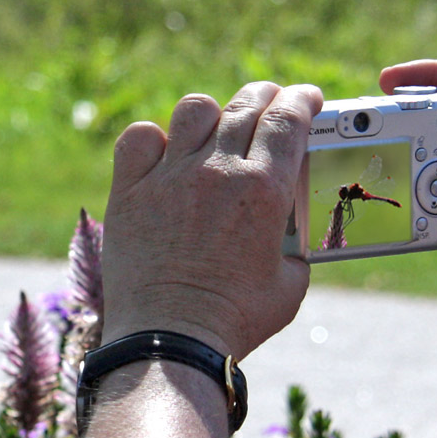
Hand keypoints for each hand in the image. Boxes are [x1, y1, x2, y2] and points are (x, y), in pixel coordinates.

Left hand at [101, 82, 323, 358]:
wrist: (170, 342)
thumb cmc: (234, 321)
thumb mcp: (290, 284)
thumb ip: (294, 246)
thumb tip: (288, 230)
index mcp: (264, 190)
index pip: (289, 119)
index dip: (301, 100)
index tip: (306, 98)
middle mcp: (218, 172)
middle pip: (246, 105)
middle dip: (267, 95)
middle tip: (271, 102)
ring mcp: (170, 178)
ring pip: (195, 110)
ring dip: (213, 114)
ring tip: (216, 131)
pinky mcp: (130, 193)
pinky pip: (139, 139)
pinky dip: (152, 139)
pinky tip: (162, 155)